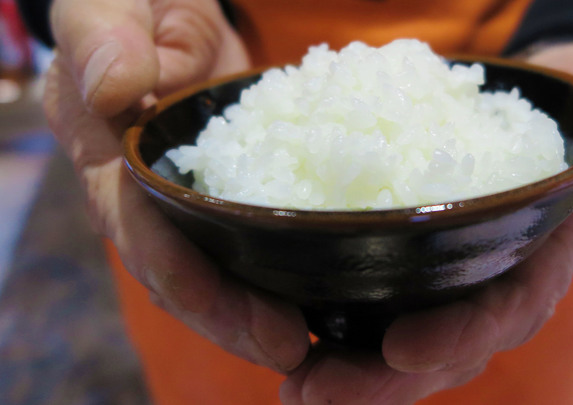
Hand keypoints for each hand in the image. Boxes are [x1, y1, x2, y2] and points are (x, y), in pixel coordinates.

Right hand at [44, 0, 309, 372]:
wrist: (171, 11)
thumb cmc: (138, 1)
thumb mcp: (113, 5)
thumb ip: (107, 37)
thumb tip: (116, 90)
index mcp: (107, 159)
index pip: (142, 235)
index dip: (189, 282)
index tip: (246, 318)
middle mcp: (144, 196)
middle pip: (185, 272)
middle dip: (233, 318)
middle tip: (292, 347)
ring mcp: (189, 199)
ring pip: (218, 267)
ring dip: (258, 310)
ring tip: (313, 340)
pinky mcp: (232, 189)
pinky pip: (252, 235)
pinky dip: (282, 268)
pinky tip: (322, 291)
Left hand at [279, 42, 572, 403]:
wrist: (559, 103)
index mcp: (543, 261)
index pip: (504, 312)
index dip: (457, 336)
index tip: (401, 349)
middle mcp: (495, 281)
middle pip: (441, 347)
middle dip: (381, 380)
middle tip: (312, 392)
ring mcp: (455, 275)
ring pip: (404, 339)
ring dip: (351, 370)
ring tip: (295, 384)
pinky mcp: (421, 257)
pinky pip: (382, 298)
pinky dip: (342, 324)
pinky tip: (293, 335)